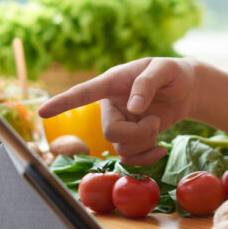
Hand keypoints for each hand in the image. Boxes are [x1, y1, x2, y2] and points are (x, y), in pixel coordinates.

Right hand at [37, 57, 196, 165]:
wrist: (186, 90)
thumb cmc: (172, 73)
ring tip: (158, 124)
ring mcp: (120, 124)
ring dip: (146, 142)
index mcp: (112, 83)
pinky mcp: (131, 139)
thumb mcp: (165, 69)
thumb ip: (147, 82)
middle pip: (110, 133)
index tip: (42, 112)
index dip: (62, 102)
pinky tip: (161, 149)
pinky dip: (148, 159)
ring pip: (121, 149)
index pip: (83, 93)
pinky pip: (130, 159)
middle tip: (155, 122)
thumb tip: (133, 108)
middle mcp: (111, 106)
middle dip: (137, 134)